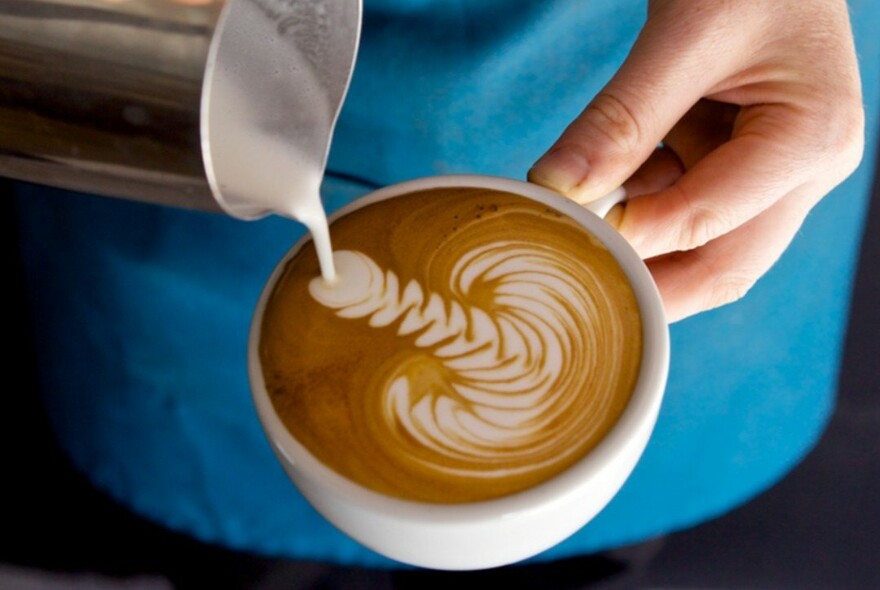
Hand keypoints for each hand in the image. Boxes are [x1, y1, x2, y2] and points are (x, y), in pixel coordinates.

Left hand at [528, 0, 863, 322]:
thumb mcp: (683, 33)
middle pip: (718, 266)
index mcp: (811, 140)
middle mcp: (803, 171)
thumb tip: (556, 188)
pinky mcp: (738, 165)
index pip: (707, 222)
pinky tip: (593, 197)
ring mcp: (772, 174)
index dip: (628, 242)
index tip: (559, 242)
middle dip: (642, 284)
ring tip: (570, 237)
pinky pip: (682, 209)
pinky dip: (635, 208)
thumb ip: (622, 117)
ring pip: (697, 248)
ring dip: (633, 245)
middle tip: (570, 293)